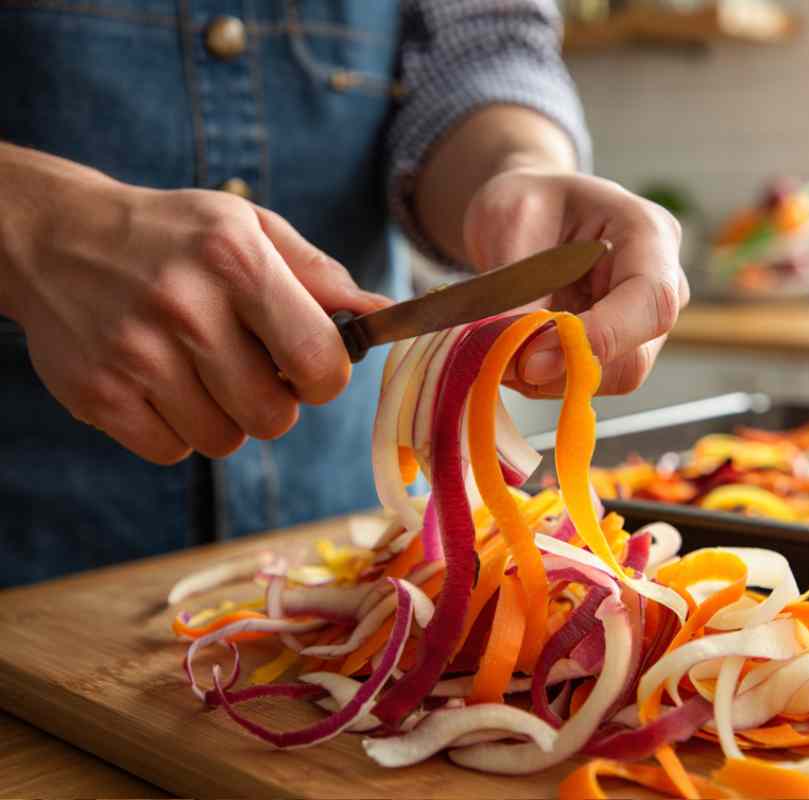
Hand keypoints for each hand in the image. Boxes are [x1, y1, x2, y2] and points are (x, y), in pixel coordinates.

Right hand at [0, 148, 387, 463]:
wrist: (53, 235)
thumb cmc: (174, 236)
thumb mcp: (249, 227)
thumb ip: (319, 275)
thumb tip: (383, 313)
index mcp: (235, 259)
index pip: (318, 360)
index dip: (326, 377)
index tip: (310, 366)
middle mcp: (184, 306)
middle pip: (274, 416)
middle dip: (275, 402)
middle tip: (250, 368)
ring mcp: (135, 354)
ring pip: (224, 441)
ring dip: (225, 417)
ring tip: (200, 370)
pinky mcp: (97, 394)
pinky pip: (173, 451)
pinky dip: (177, 430)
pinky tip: (161, 383)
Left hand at [462, 167, 687, 395]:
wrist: (533, 213)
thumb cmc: (528, 203)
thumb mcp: (511, 223)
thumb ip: (520, 287)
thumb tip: (520, 355)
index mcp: (649, 233)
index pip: (649, 300)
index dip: (598, 338)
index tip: (534, 356)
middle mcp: (665, 283)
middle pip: (636, 356)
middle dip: (566, 370)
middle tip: (504, 361)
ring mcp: (647, 323)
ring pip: (614, 378)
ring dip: (553, 380)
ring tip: (503, 355)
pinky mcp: (624, 349)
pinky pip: (593, 380)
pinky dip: (550, 380)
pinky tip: (518, 356)